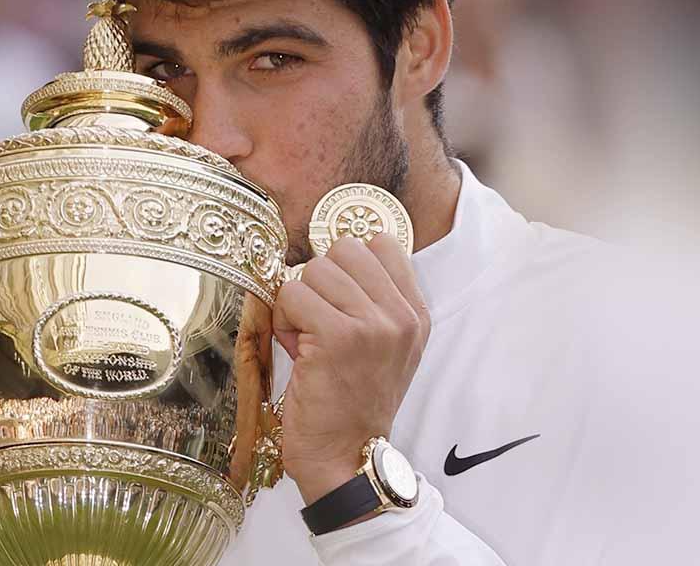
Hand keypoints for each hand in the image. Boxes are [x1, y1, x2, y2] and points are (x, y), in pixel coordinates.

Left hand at [274, 234, 430, 505]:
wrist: (347, 457)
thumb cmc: (352, 403)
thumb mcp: (383, 348)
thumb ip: (371, 301)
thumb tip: (329, 255)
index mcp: (416, 314)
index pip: (381, 243)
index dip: (346, 264)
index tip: (336, 299)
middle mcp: (401, 316)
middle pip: (344, 249)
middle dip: (319, 280)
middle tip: (317, 321)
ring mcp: (373, 324)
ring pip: (315, 269)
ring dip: (298, 302)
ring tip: (306, 338)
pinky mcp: (338, 336)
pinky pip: (293, 295)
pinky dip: (284, 319)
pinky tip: (296, 349)